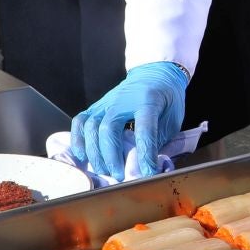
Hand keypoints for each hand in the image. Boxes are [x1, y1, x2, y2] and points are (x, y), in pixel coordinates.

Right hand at [73, 62, 189, 179]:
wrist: (153, 73)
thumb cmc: (166, 98)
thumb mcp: (172, 118)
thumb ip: (159, 140)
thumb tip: (147, 166)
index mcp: (148, 100)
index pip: (144, 128)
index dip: (145, 153)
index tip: (147, 172)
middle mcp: (123, 100)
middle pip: (109, 127)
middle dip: (112, 156)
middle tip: (119, 175)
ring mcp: (106, 102)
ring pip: (91, 126)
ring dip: (95, 152)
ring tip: (103, 170)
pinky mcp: (96, 106)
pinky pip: (80, 121)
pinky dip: (78, 139)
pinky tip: (82, 156)